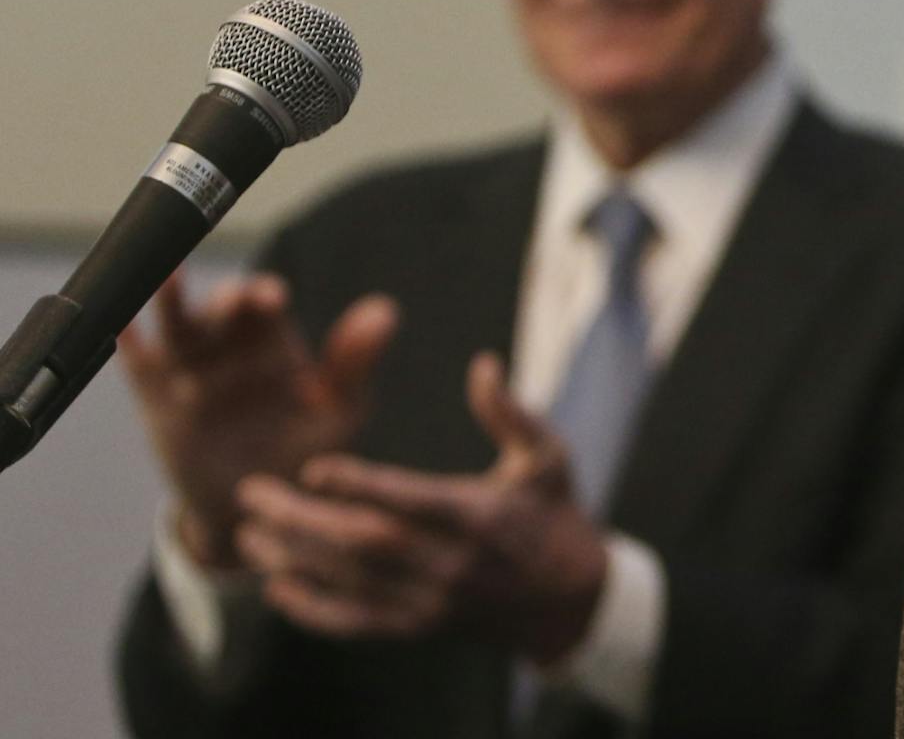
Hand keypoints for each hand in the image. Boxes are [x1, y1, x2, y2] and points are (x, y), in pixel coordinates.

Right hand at [117, 270, 397, 568]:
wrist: (256, 509)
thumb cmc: (306, 452)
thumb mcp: (339, 411)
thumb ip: (355, 363)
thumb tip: (385, 310)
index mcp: (272, 340)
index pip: (265, 304)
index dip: (265, 296)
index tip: (272, 301)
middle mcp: (229, 344)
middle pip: (220, 308)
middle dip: (225, 300)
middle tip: (232, 304)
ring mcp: (189, 367)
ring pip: (178, 325)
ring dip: (172, 301)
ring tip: (169, 277)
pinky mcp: (156, 397)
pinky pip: (137, 363)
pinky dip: (126, 340)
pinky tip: (120, 324)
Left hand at [233, 351, 608, 664]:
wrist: (566, 599)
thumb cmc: (554, 512)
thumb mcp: (549, 456)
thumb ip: (512, 412)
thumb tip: (482, 364)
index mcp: (481, 517)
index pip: (412, 501)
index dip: (361, 485)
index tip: (314, 467)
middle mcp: (452, 565)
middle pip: (365, 543)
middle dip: (302, 520)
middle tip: (252, 494)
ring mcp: (432, 602)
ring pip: (350, 582)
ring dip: (294, 559)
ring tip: (248, 533)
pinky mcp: (419, 627)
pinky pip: (355, 623)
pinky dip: (312, 609)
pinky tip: (276, 586)